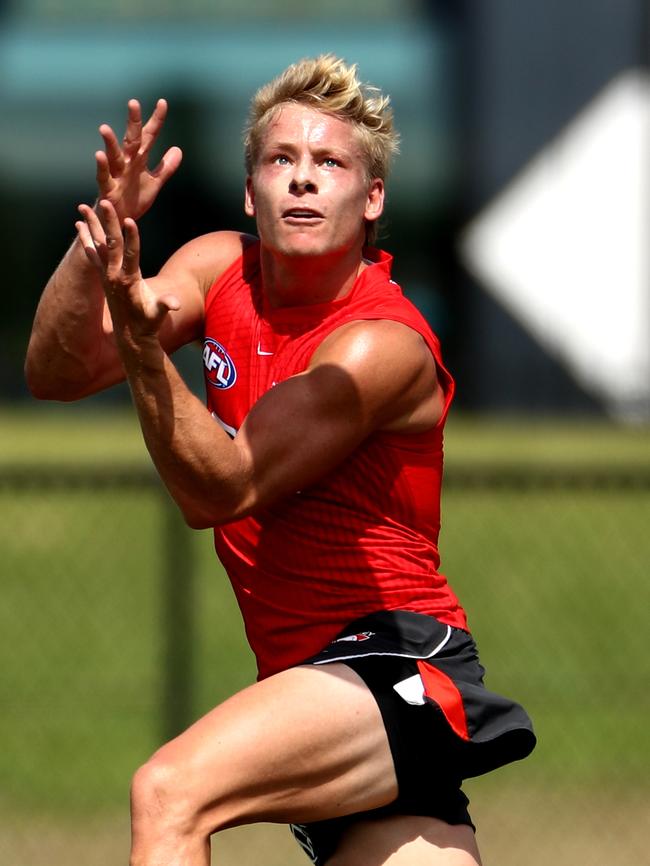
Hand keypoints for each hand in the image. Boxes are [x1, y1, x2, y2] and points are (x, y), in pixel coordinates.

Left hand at [76, 200, 179, 340]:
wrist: (131, 336)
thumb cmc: (148, 324)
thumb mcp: (158, 315)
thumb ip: (165, 306)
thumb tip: (175, 304)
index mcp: (129, 281)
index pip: (131, 255)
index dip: (132, 238)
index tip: (129, 220)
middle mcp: (114, 275)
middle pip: (111, 244)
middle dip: (108, 222)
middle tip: (104, 202)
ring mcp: (106, 275)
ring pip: (97, 245)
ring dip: (91, 225)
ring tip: (82, 207)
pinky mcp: (103, 277)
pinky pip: (92, 254)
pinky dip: (86, 239)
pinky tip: (80, 226)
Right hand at [95, 99, 182, 222]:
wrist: (121, 221)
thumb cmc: (134, 200)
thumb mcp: (154, 183)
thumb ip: (166, 167)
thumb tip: (178, 149)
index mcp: (139, 160)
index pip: (149, 136)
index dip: (156, 121)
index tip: (162, 102)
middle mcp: (127, 163)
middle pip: (131, 140)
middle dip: (132, 122)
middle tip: (133, 103)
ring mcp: (116, 175)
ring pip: (112, 156)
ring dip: (109, 143)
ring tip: (104, 128)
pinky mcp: (107, 189)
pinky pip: (103, 176)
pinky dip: (101, 166)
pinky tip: (98, 155)